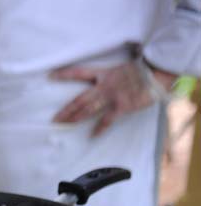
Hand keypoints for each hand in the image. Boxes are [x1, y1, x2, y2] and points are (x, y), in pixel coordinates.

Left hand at [51, 61, 172, 135]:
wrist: (157, 72)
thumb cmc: (141, 70)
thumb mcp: (120, 69)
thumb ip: (109, 76)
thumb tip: (101, 83)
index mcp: (103, 74)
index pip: (78, 72)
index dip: (64, 74)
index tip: (50, 76)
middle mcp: (103, 85)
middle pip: (79, 99)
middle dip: (66, 110)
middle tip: (54, 119)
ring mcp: (111, 96)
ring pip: (88, 109)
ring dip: (75, 118)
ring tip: (64, 125)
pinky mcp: (122, 106)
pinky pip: (108, 119)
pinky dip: (100, 128)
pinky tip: (92, 136)